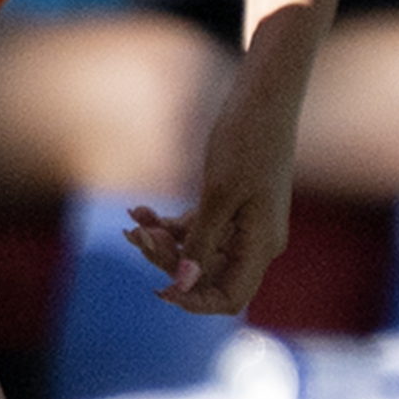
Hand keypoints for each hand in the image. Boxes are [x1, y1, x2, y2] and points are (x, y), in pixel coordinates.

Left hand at [126, 82, 300, 318]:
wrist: (263, 96)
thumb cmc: (246, 142)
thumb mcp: (217, 195)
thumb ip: (199, 243)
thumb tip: (182, 285)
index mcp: (261, 245)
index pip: (229, 298)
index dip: (195, 301)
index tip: (161, 290)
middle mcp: (256, 242)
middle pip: (207, 274)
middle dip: (168, 261)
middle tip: (138, 235)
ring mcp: (244, 225)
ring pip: (197, 252)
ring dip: (163, 241)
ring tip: (135, 219)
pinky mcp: (232, 208)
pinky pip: (197, 229)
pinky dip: (170, 223)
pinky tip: (140, 209)